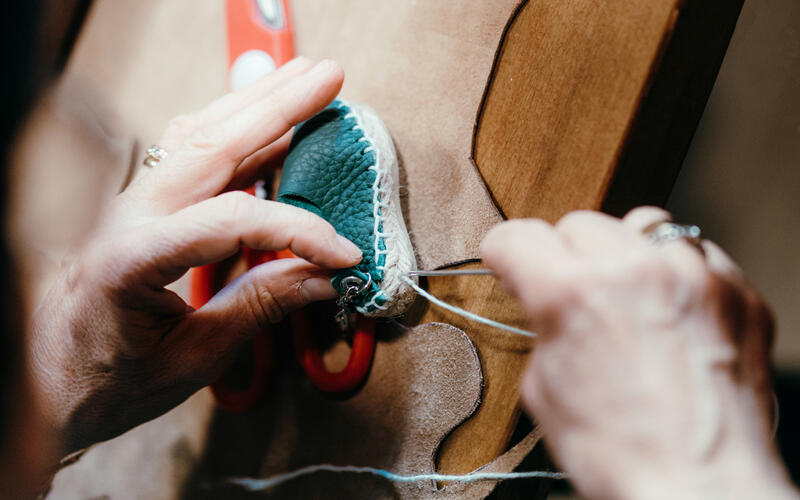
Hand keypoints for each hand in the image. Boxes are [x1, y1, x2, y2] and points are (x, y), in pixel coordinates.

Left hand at [29, 58, 360, 457]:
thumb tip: (320, 276)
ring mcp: (129, 204)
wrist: (48, 380)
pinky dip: (231, 129)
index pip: (233, 220)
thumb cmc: (107, 380)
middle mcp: (127, 217)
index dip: (298, 230)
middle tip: (326, 79)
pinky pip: (187, 151)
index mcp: (132, 259)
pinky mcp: (138, 206)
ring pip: (197, 134)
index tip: (341, 252)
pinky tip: (262, 122)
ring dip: (254, 103)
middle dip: (276, 107)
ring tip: (301, 80)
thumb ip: (259, 306)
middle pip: (211, 143)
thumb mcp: (193, 358)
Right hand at [481, 208, 796, 499]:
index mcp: (571, 293)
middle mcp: (633, 270)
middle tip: (573, 291)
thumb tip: (551, 305)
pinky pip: (698, 255)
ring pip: (643, 224)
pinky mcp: (737, 293)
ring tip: (629, 293)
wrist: (700, 489)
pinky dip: (678, 275)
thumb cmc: (622, 456)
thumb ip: (544, 327)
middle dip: (566, 255)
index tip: (511, 263)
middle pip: (578, 223)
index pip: (517, 235)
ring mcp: (694, 276)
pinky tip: (673, 312)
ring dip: (625, 253)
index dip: (505, 254)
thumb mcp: (544, 390)